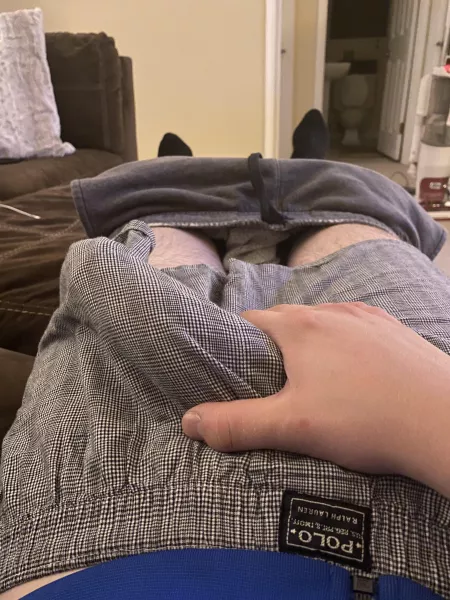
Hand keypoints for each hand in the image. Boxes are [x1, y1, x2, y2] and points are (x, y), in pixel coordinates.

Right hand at [182, 303, 449, 478]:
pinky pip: (355, 328)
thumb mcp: (292, 427)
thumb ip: (236, 424)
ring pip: (322, 323)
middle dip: (272, 345)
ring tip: (312, 379)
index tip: (234, 367)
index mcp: (301, 327)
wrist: (445, 420)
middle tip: (270, 382)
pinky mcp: (393, 329)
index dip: (236, 342)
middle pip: (286, 321)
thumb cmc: (366, 419)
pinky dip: (343, 344)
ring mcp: (367, 317)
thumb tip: (190, 421)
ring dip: (309, 344)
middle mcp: (333, 311)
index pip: (251, 320)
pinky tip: (354, 374)